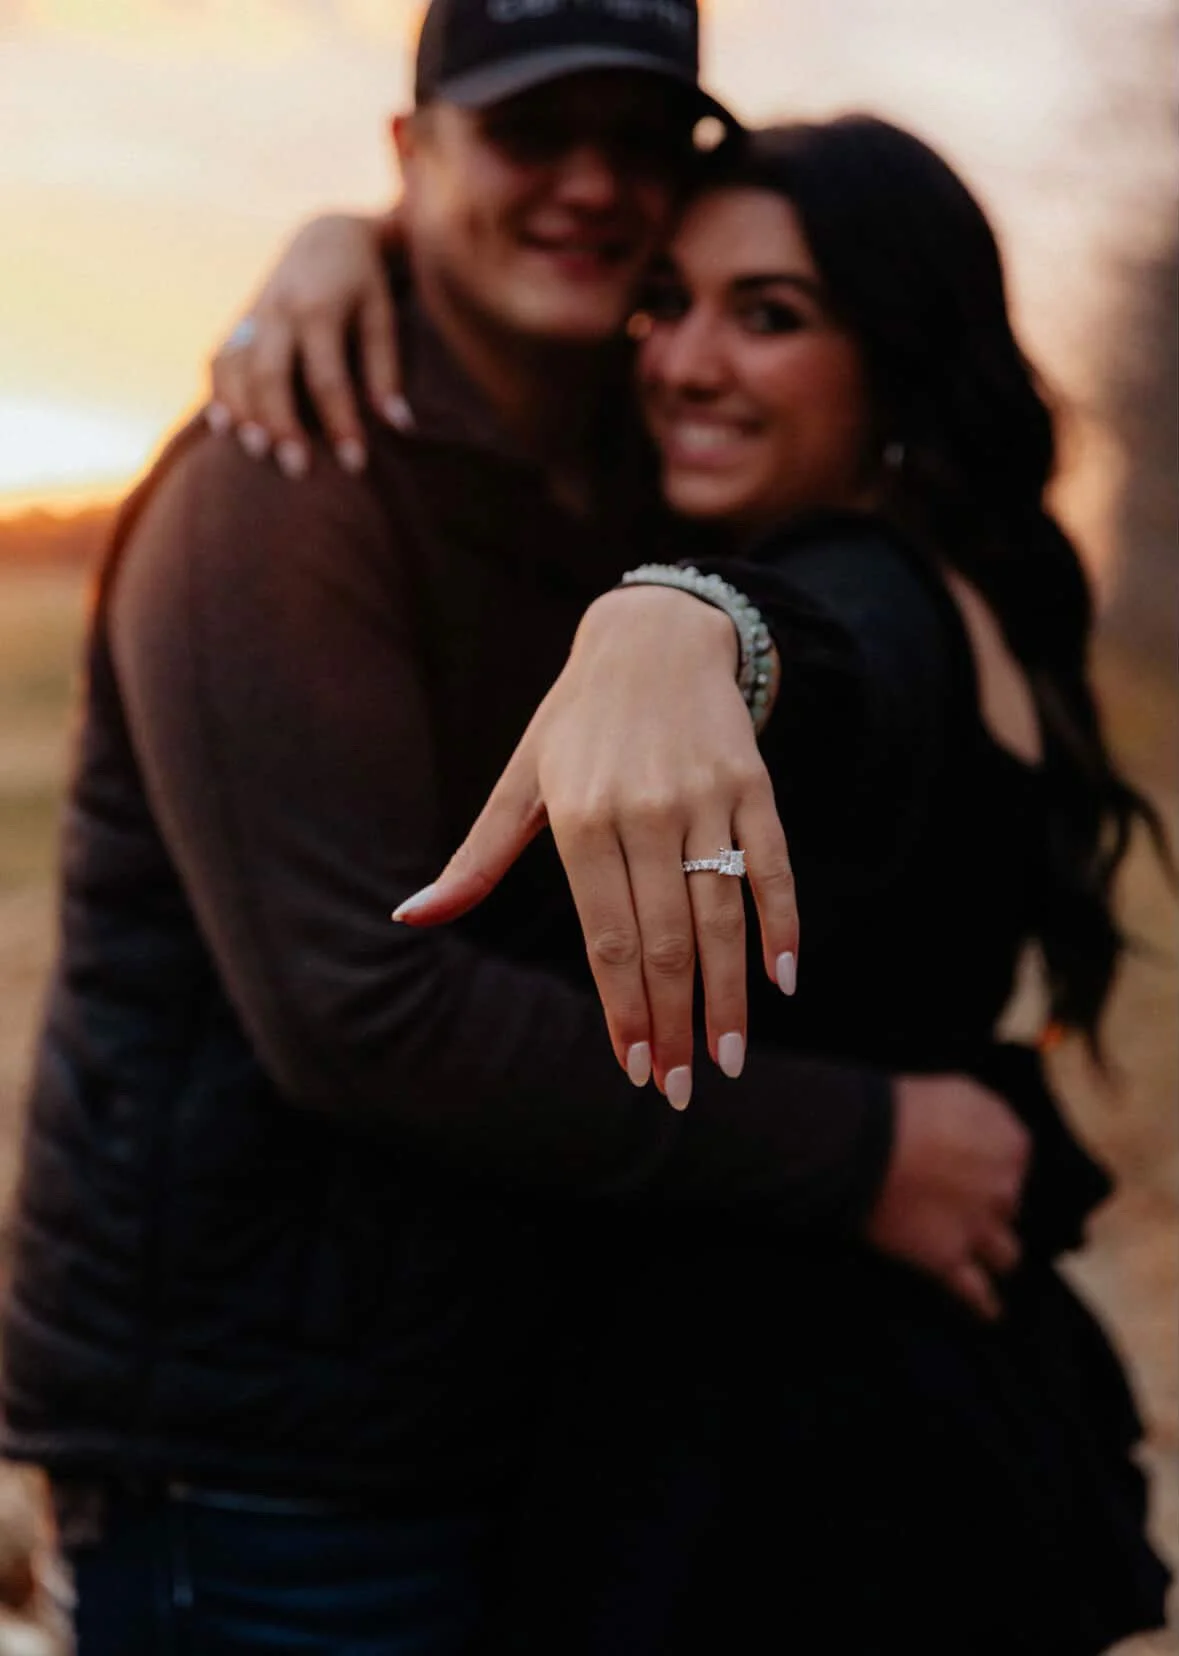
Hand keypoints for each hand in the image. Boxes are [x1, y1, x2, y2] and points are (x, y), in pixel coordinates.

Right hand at [207, 212, 407, 477]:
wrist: (326, 234)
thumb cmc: (363, 284)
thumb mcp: (382, 317)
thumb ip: (386, 372)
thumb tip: (401, 427)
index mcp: (319, 309)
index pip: (327, 378)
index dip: (341, 422)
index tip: (356, 464)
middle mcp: (278, 311)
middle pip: (270, 375)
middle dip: (281, 423)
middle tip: (296, 469)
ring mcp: (252, 315)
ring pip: (235, 368)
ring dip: (243, 412)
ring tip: (256, 453)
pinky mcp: (238, 322)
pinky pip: (218, 360)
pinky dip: (218, 393)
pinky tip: (223, 428)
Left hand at [394, 586, 799, 1106]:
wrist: (652, 635)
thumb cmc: (575, 723)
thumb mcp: (520, 782)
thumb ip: (477, 859)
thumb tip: (410, 918)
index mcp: (580, 818)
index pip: (607, 939)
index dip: (623, 1011)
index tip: (633, 1069)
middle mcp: (645, 809)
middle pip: (666, 941)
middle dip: (674, 1025)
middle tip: (682, 1089)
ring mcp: (706, 796)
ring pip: (722, 915)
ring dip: (729, 996)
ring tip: (728, 1058)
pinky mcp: (753, 783)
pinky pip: (773, 865)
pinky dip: (782, 923)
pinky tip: (782, 981)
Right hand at [866, 1075, 1030, 1319]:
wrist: (864, 1145)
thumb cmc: (900, 1107)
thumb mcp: (956, 1090)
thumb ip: (983, 1115)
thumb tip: (991, 1130)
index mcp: (1009, 1142)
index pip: (1016, 1159)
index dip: (993, 1163)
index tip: (974, 1164)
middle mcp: (1003, 1188)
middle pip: (1009, 1205)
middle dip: (992, 1205)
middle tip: (966, 1203)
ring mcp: (978, 1228)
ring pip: (1006, 1254)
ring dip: (996, 1253)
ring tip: (988, 1257)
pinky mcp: (948, 1260)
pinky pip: (975, 1292)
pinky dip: (983, 1305)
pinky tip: (989, 1313)